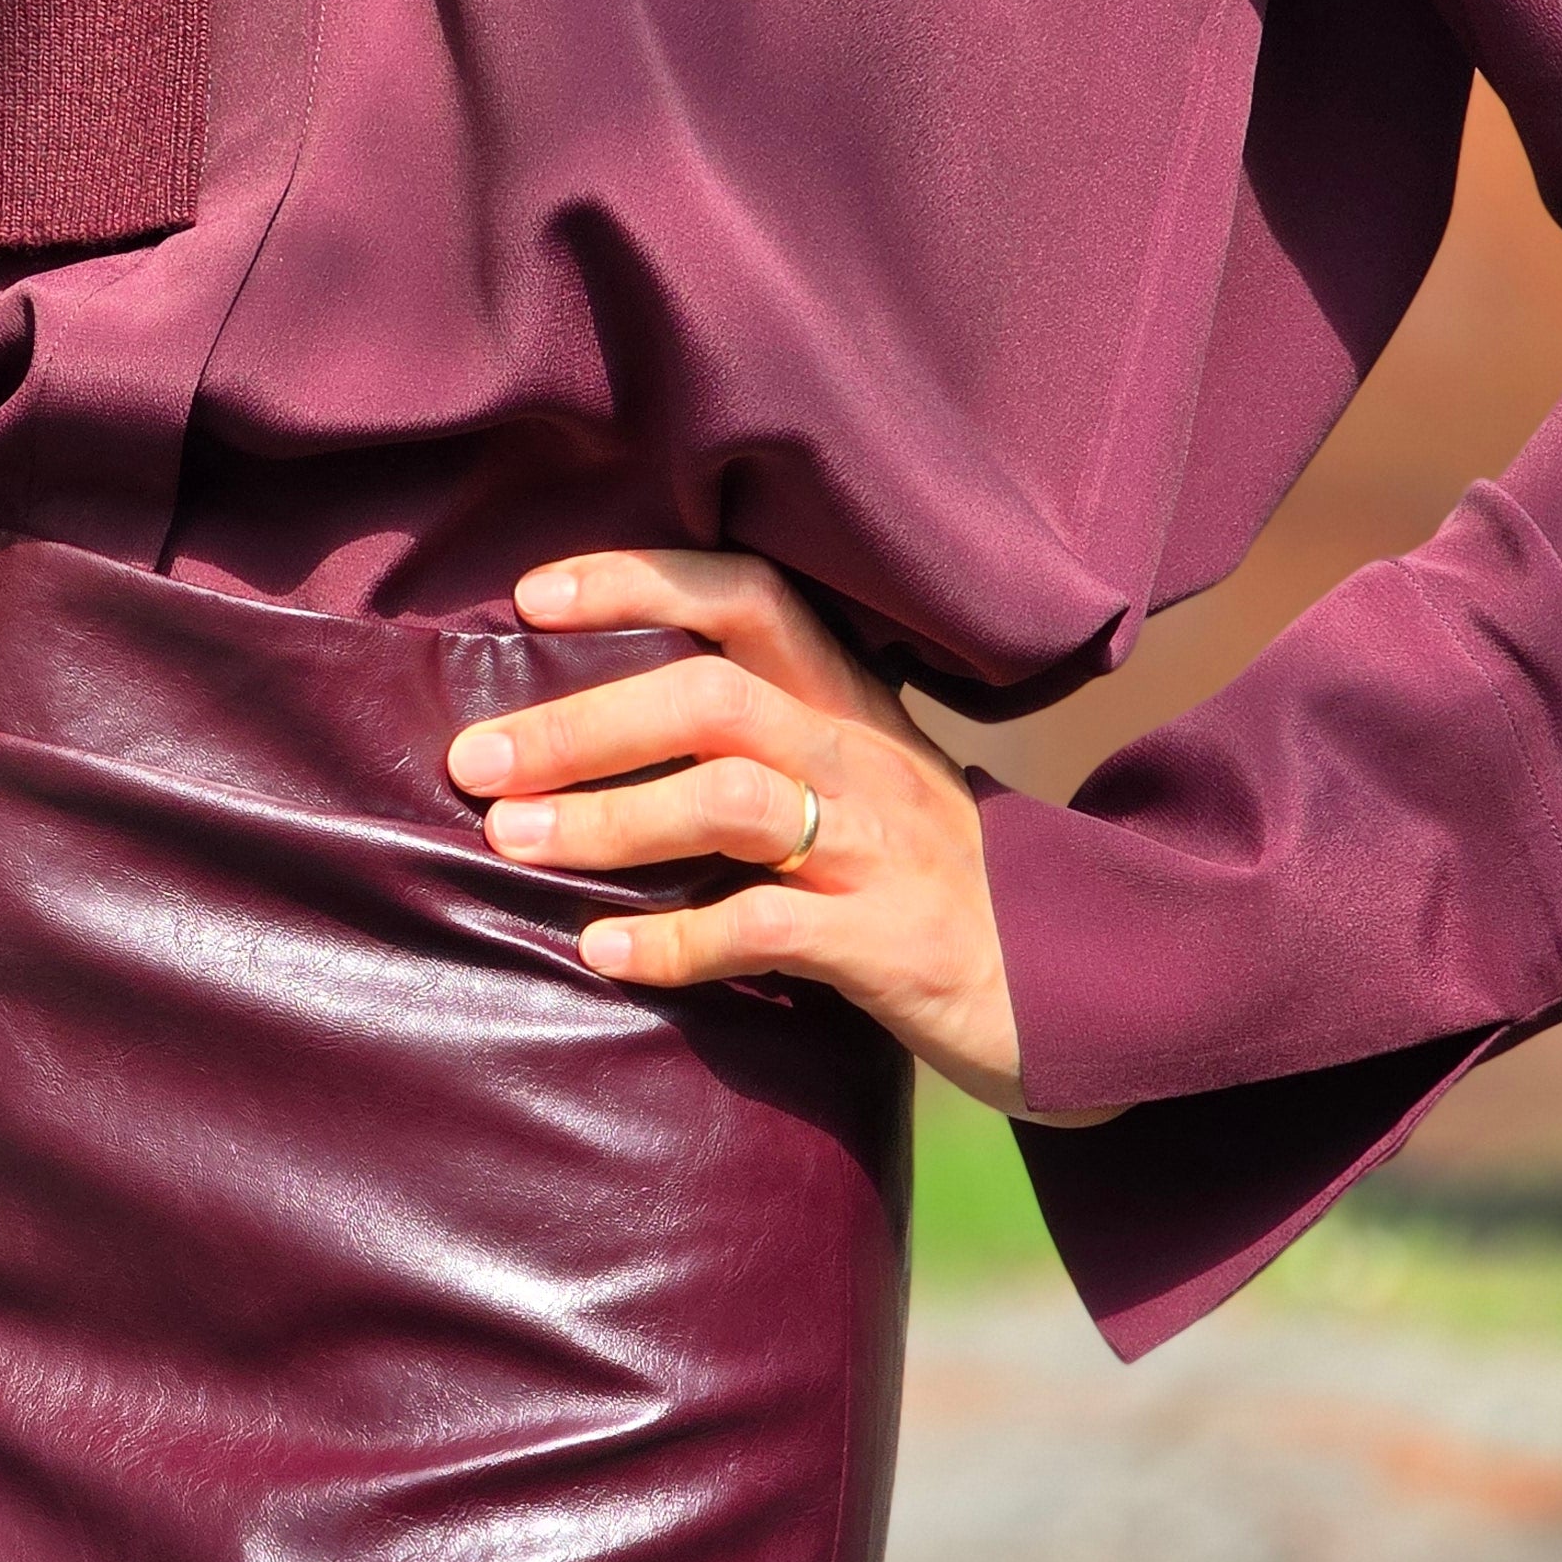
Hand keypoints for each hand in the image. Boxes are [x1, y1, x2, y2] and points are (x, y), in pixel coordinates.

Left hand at [445, 547, 1098, 1124]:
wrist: (1084, 980)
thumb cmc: (931, 878)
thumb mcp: (859, 785)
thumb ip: (757, 746)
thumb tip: (585, 734)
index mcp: (849, 701)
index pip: (747, 597)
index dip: (639, 581)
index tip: (533, 599)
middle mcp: (863, 753)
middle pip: (711, 696)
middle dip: (582, 724)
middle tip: (477, 762)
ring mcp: (882, 846)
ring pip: (730, 800)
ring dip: (608, 820)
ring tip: (512, 843)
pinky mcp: (893, 941)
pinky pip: (768, 928)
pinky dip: (675, 941)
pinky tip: (603, 952)